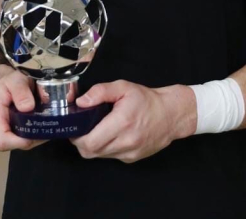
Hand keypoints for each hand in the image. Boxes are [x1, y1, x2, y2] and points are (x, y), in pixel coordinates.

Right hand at [0, 68, 45, 151]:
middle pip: (12, 145)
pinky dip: (29, 136)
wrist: (2, 86)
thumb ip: (21, 91)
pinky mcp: (2, 137)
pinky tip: (37, 125)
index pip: (2, 140)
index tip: (38, 133)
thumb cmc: (8, 83)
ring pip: (17, 145)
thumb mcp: (16, 80)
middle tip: (48, 125)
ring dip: (32, 136)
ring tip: (43, 123)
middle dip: (31, 137)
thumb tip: (28, 107)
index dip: (21, 142)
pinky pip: (18, 142)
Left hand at [70, 80, 196, 163]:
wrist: (171, 114)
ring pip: (99, 156)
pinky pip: (111, 156)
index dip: (77, 136)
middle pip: (90, 152)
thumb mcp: (123, 87)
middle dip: (81, 142)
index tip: (75, 126)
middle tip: (81, 128)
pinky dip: (105, 148)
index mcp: (122, 123)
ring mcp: (129, 153)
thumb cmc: (147, 100)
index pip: (89, 142)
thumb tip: (81, 102)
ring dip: (93, 145)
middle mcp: (126, 142)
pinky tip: (110, 135)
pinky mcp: (132, 159)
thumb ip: (100, 92)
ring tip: (96, 129)